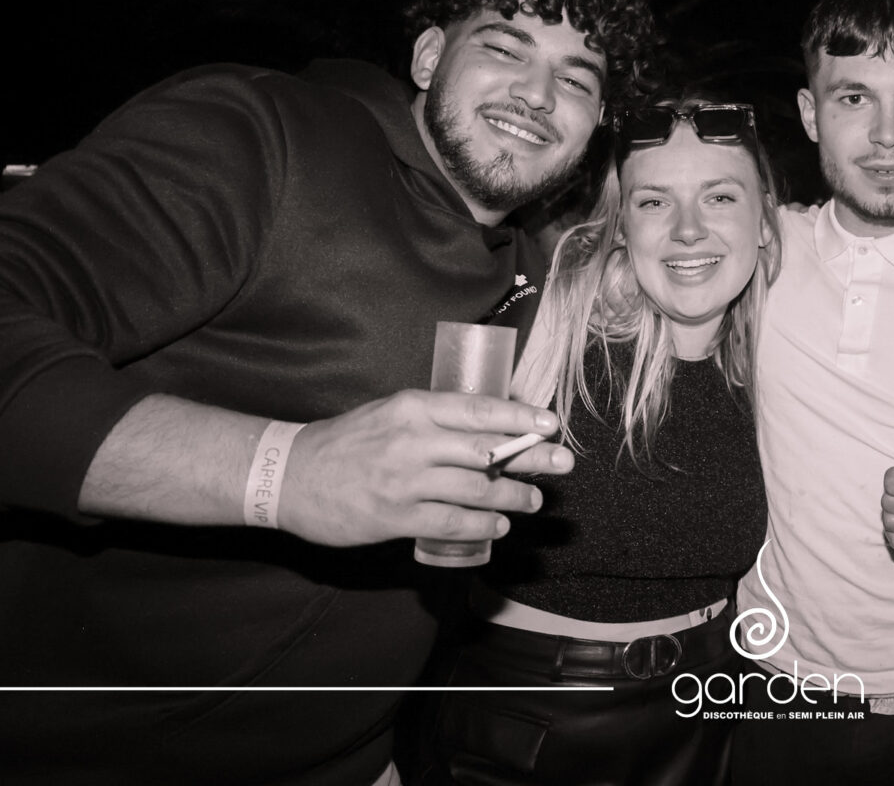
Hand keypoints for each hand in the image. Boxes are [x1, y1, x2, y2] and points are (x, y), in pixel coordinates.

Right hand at [280, 390, 572, 546]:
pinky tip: (498, 527)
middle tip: (563, 464)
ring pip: (475, 490)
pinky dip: (481, 526)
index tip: (551, 425)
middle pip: (487, 450)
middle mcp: (413, 440)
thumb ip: (437, 418)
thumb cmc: (349, 441)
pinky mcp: (394, 516)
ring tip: (533, 500)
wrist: (288, 474)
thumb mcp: (393, 413)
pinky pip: (451, 523)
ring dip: (512, 497)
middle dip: (531, 457)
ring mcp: (404, 480)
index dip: (521, 417)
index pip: (480, 409)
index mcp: (414, 407)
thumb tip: (494, 426)